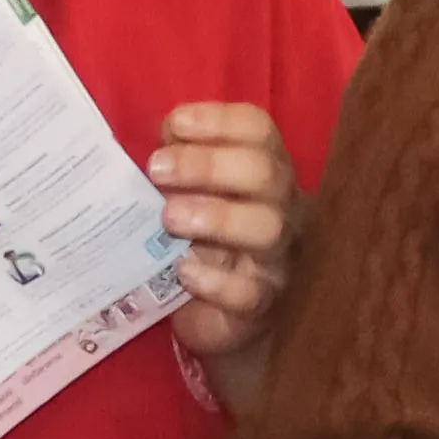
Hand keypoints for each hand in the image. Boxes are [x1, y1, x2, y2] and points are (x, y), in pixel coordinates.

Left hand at [148, 102, 301, 363]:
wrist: (215, 316)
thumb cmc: (199, 240)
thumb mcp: (186, 195)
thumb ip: (175, 164)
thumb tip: (161, 140)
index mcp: (264, 170)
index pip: (258, 130)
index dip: (219, 121)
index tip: (173, 126)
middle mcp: (282, 208)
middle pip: (265, 173)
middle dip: (208, 165)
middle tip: (157, 170)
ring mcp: (277, 259)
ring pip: (267, 227)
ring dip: (216, 216)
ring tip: (170, 218)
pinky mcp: (262, 306)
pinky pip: (249, 292)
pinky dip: (215, 280)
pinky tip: (184, 271)